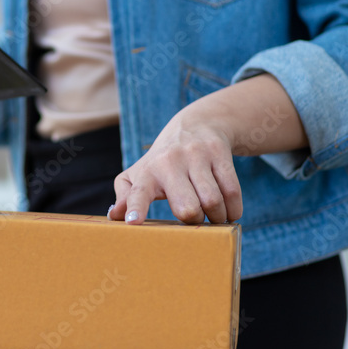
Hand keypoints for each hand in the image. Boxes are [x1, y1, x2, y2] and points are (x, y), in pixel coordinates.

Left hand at [106, 105, 242, 224]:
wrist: (196, 126)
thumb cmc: (162, 160)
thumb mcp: (140, 173)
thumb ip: (125, 196)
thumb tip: (114, 216)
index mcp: (148, 171)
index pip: (139, 192)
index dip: (136, 208)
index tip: (133, 223)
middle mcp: (170, 161)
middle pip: (187, 207)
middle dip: (194, 222)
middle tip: (195, 221)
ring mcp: (196, 155)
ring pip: (212, 201)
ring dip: (216, 218)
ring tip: (213, 218)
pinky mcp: (219, 152)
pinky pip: (232, 192)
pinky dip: (233, 210)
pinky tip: (229, 212)